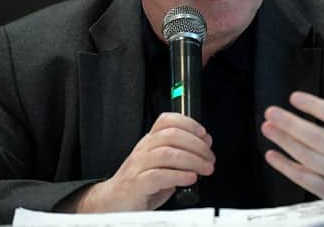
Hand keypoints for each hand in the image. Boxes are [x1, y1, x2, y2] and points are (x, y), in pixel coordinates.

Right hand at [75, 112, 214, 211]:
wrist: (114, 203)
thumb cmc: (140, 183)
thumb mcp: (162, 164)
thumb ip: (180, 154)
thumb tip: (204, 146)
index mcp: (150, 141)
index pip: (167, 120)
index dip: (189, 124)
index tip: (204, 136)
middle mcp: (143, 149)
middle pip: (171, 135)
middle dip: (196, 145)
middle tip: (209, 158)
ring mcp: (138, 166)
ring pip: (167, 153)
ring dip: (192, 160)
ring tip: (204, 169)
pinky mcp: (137, 184)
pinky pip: (159, 176)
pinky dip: (178, 176)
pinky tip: (190, 178)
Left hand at [261, 67, 323, 197]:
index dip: (313, 106)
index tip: (294, 97)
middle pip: (317, 138)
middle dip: (291, 124)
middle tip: (271, 112)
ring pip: (306, 157)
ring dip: (284, 141)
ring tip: (267, 127)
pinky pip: (302, 178)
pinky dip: (285, 166)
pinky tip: (271, 154)